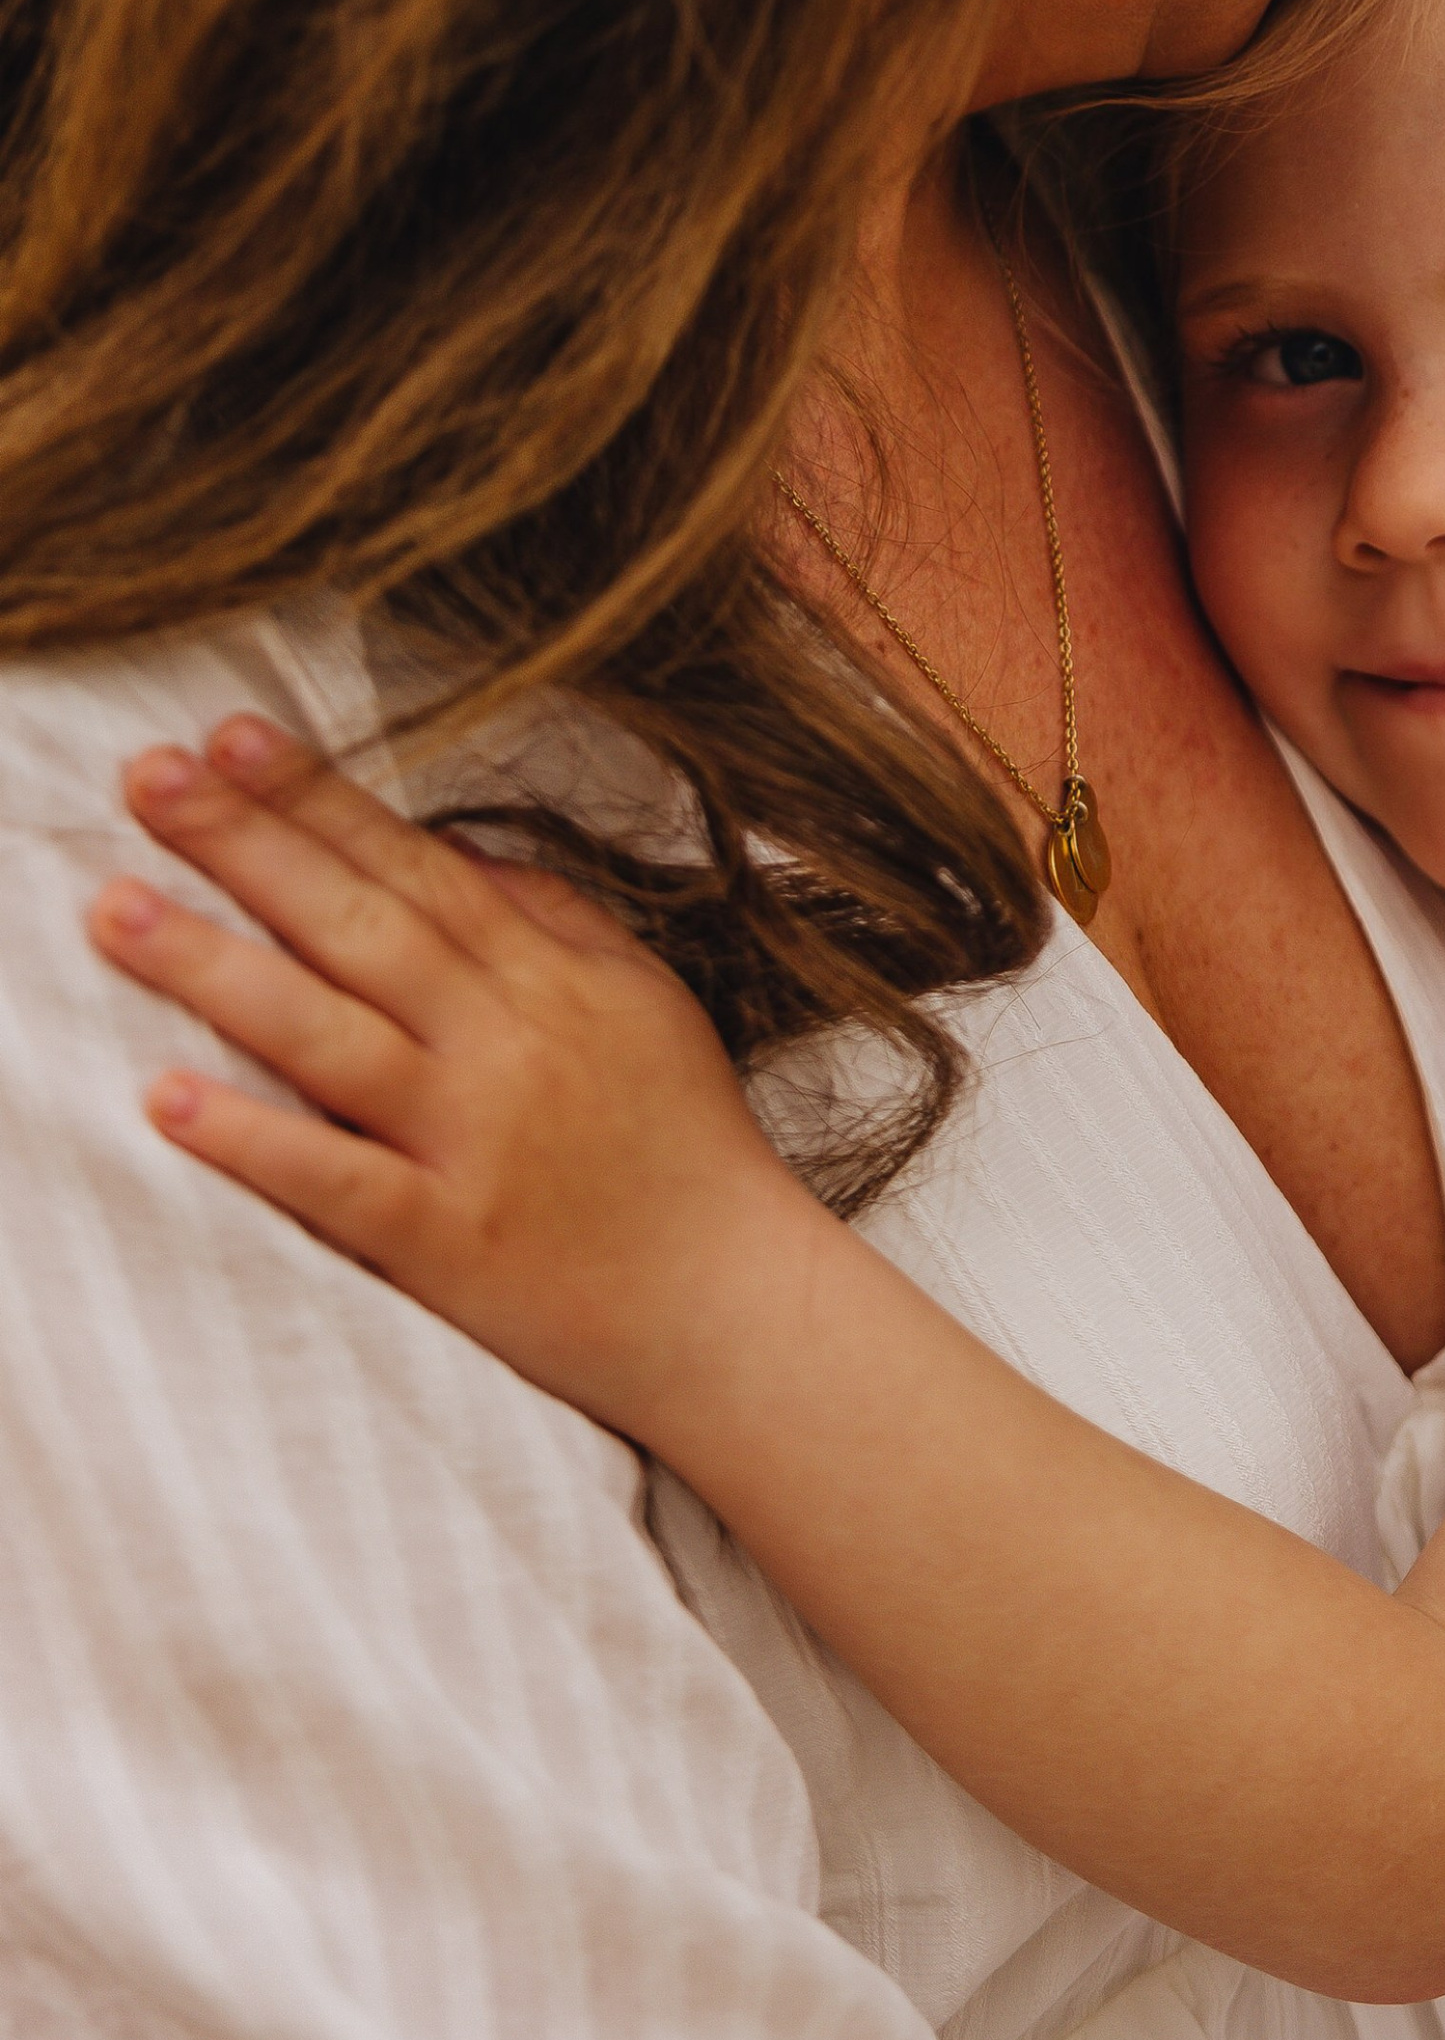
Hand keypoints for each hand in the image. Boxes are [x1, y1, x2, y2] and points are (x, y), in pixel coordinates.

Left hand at [94, 714, 818, 1435]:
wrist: (732, 1303)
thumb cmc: (685, 1145)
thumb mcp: (645, 998)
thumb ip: (553, 915)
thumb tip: (456, 849)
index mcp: (547, 978)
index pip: (412, 866)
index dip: (318, 797)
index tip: (228, 736)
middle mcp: (504, 1044)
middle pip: (356, 925)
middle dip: (248, 843)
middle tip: (148, 778)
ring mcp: (473, 1141)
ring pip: (327, 1038)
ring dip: (217, 969)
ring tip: (117, 910)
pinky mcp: (448, 1243)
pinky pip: (336, 1182)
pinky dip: (253, 1140)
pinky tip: (167, 1098)